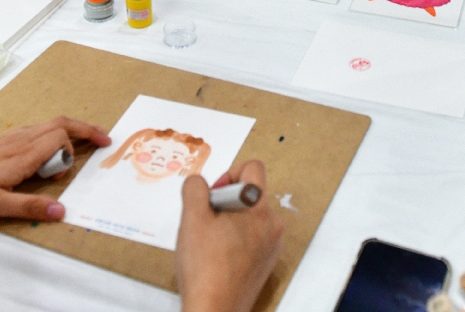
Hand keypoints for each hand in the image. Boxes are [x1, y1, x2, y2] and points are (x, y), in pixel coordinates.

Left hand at [0, 117, 110, 221]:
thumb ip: (29, 207)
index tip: (77, 168)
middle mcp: (17, 142)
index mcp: (20, 156)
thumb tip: (62, 211)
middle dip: (84, 128)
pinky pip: (33, 132)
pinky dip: (50, 136)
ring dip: (68, 131)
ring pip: (45, 125)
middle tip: (104, 139)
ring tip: (82, 144)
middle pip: (58, 123)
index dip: (75, 148)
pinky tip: (47, 152)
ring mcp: (7, 140)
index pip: (59, 137)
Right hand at [177, 161, 283, 311]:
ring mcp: (272, 244)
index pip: (252, 168)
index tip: (214, 195)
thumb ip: (195, 188)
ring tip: (210, 241)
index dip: (229, 174)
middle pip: (250, 193)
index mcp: (258, 207)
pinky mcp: (266, 261)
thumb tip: (199, 182)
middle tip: (206, 220)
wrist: (214, 310)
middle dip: (226, 201)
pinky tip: (219, 256)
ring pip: (250, 216)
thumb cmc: (205, 269)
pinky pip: (253, 237)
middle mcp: (272, 224)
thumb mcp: (191, 218)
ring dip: (230, 220)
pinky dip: (236, 239)